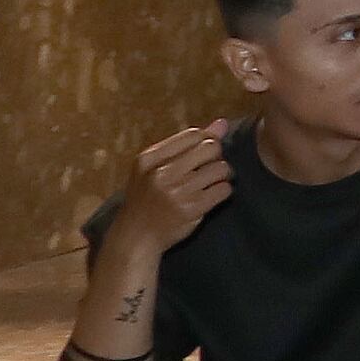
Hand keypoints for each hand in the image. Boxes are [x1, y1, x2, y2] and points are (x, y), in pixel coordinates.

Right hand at [107, 125, 232, 259]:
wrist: (135, 237)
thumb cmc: (146, 198)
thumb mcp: (154, 168)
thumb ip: (186, 145)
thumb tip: (222, 123)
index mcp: (149, 158)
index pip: (193, 135)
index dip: (205, 141)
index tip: (202, 155)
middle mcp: (162, 173)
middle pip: (210, 148)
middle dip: (216, 157)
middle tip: (209, 169)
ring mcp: (177, 192)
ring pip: (221, 168)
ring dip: (222, 175)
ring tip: (212, 183)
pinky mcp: (192, 209)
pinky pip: (224, 190)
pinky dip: (223, 191)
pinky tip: (212, 196)